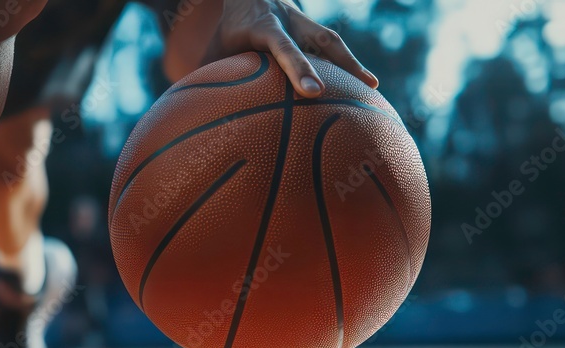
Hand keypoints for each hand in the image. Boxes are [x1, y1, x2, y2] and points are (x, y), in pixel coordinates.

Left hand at [205, 0, 378, 96]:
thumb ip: (208, 76)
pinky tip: (364, 88)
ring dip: (353, 64)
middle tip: (363, 88)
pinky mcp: (313, 28)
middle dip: (342, 64)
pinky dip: (348, 65)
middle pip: (320, 40)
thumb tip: (192, 108)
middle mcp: (290, 21)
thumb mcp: (214, 48)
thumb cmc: (228, 29)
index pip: (283, 46)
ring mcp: (305, 22)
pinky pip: (333, 46)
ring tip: (372, 89)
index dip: (298, 67)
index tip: (312, 92)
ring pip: (333, 41)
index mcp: (264, 25)